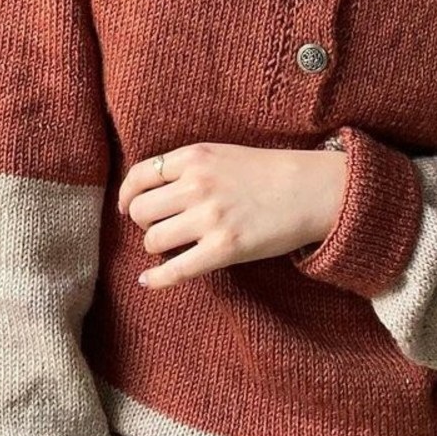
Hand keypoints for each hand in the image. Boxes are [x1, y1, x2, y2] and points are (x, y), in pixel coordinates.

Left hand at [116, 142, 346, 289]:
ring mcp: (210, 218)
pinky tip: (147, 281)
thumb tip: (148, 192)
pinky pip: (176, 269)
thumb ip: (187, 167)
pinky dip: (157, 279)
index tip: (127, 208)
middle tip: (161, 227)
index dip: (127, 196)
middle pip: (141, 212)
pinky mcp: (224, 249)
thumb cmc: (266, 172)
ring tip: (174, 246)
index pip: (140, 176)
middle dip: (145, 223)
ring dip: (157, 247)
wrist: (309, 189)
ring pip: (153, 240)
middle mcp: (196, 185)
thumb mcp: (221, 154)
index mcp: (194, 157)